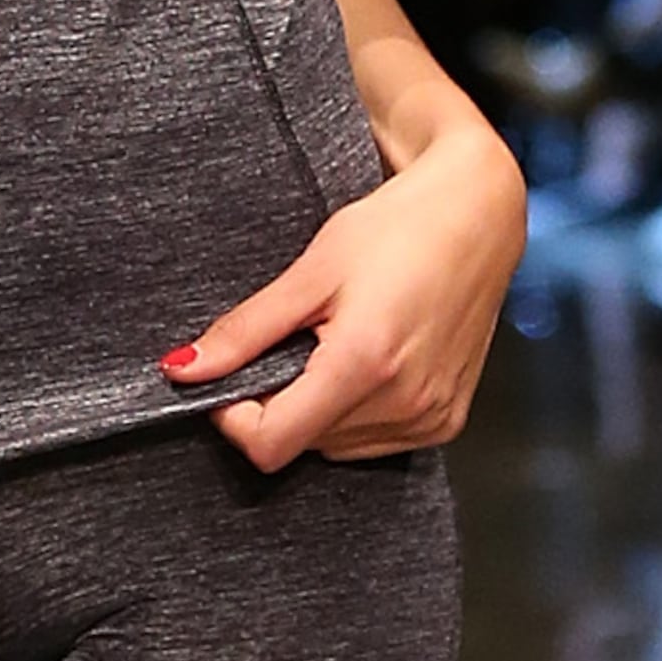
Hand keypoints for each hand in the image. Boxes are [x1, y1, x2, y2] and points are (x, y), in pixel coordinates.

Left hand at [159, 134, 526, 469]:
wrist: (479, 214)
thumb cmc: (397, 229)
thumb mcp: (310, 272)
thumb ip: (245, 331)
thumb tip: (182, 370)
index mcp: (364, 366)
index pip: (271, 445)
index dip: (236, 418)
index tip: (232, 377)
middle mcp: (404, 404)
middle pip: (302, 443)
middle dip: (281, 401)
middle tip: (298, 340)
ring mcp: (431, 419)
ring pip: (335, 446)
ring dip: (319, 408)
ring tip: (339, 343)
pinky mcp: (447, 422)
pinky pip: (376, 442)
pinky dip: (356, 413)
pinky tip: (371, 361)